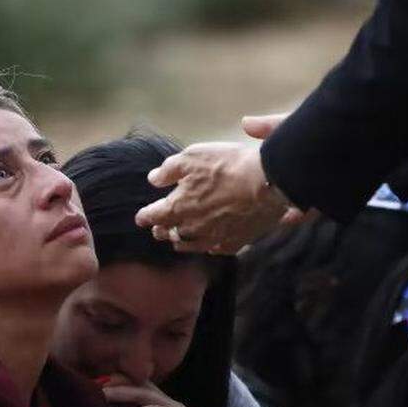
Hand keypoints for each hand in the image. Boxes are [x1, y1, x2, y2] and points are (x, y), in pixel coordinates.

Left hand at [134, 141, 294, 254]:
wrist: (267, 183)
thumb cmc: (226, 166)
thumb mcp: (191, 157)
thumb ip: (168, 170)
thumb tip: (153, 179)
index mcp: (177, 208)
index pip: (152, 216)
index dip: (144, 216)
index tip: (140, 218)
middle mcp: (192, 229)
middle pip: (170, 233)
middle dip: (162, 230)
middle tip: (158, 228)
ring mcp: (214, 239)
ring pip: (190, 245)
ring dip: (181, 241)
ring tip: (178, 239)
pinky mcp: (235, 243)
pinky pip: (215, 249)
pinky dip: (208, 246)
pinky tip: (209, 243)